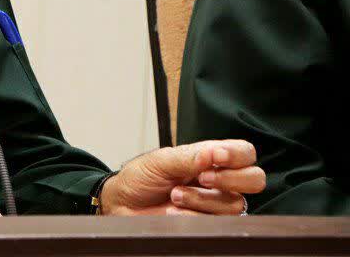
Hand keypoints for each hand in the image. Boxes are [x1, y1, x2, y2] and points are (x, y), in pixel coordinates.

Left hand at [100, 140, 264, 215]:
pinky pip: (216, 223)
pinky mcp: (208, 224)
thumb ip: (187, 157)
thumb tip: (212, 153)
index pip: (244, 153)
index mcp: (209, 158)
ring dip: (201, 199)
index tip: (217, 157)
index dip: (238, 155)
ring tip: (175, 195)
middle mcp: (218, 181)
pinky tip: (174, 211)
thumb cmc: (140, 178)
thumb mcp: (160, 161)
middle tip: (202, 178)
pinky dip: (192, 216)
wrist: (122, 204)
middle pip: (255, 179)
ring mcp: (215, 204)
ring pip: (233, 204)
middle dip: (229, 179)